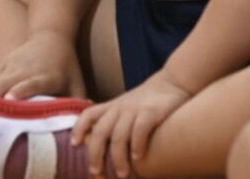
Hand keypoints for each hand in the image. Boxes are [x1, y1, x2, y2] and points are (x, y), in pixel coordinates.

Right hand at [0, 31, 87, 100]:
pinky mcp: (4, 62)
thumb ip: (76, 105)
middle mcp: (28, 68)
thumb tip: (74, 130)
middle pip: (6, 83)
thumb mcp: (77, 84)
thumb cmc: (66, 67)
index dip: (22, 90)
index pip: (33, 82)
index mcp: (48, 76)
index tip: (11, 100)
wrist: (52, 37)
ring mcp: (13, 64)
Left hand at [72, 71, 191, 177]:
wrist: (174, 80)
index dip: (79, 129)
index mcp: (113, 106)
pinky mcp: (151, 112)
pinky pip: (140, 130)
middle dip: (96, 155)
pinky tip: (138, 157)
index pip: (89, 114)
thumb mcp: (128, 105)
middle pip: (100, 132)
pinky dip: (137, 146)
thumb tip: (104, 145)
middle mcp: (120, 108)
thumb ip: (116, 119)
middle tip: (97, 173)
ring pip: (118, 136)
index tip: (75, 145)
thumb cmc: (150, 100)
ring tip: (122, 174)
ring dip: (118, 158)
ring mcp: (135, 109)